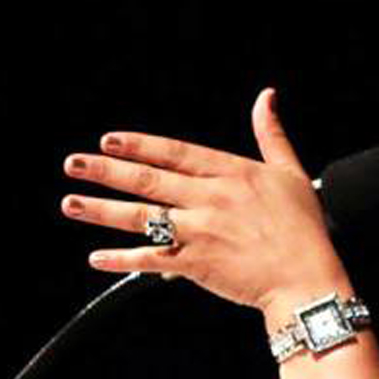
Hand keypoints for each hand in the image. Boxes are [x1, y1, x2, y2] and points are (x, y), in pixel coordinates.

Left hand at [61, 88, 351, 321]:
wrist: (307, 279)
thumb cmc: (304, 230)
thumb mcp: (291, 172)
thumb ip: (272, 134)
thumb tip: (266, 98)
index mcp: (232, 173)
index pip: (175, 152)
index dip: (139, 145)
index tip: (108, 141)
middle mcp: (210, 199)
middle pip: (149, 180)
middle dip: (106, 172)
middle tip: (74, 164)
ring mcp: (201, 232)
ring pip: (142, 217)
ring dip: (102, 210)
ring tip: (72, 203)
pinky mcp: (197, 264)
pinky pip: (151, 260)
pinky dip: (123, 259)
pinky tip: (98, 258)